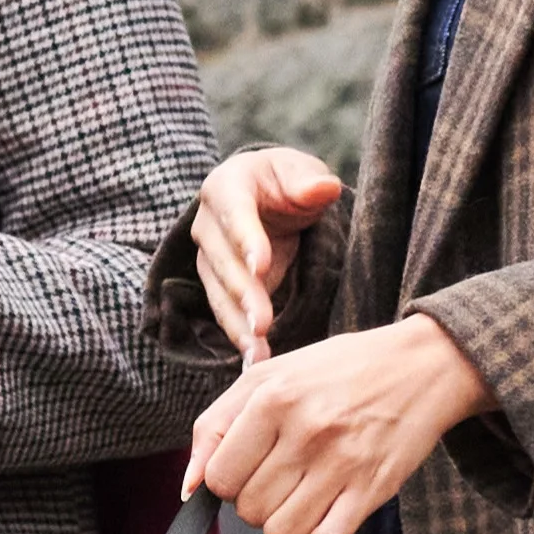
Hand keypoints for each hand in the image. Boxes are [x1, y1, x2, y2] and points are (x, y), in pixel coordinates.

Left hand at [186, 318, 489, 533]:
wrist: (422, 366)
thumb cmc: (340, 370)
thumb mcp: (269, 376)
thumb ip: (217, 425)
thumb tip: (189, 488)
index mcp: (274, 397)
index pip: (220, 477)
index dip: (227, 481)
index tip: (249, 467)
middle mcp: (306, 430)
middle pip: (248, 509)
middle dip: (256, 502)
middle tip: (280, 479)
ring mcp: (342, 463)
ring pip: (280, 533)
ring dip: (282, 527)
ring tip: (300, 500)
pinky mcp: (374, 489)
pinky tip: (319, 526)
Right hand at [190, 148, 349, 364]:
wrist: (267, 198)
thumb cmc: (285, 182)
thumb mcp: (300, 173)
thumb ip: (308, 182)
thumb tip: (325, 188)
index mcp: (226, 186)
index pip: (234, 214)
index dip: (247, 241)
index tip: (263, 267)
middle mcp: (207, 223)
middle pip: (224, 262)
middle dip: (244, 294)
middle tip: (262, 323)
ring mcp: (208, 257)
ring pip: (220, 294)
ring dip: (238, 325)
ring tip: (259, 353)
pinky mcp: (217, 285)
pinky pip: (225, 313)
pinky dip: (239, 337)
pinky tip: (255, 360)